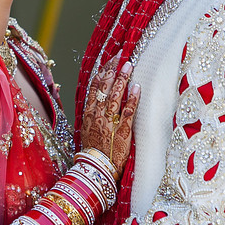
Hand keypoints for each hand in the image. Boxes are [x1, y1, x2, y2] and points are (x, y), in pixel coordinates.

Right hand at [82, 56, 140, 178]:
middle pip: (105, 87)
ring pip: (115, 96)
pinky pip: (127, 112)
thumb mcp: (87, 129)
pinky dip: (132, 99)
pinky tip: (137, 87)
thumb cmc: (93, 150)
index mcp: (88, 113)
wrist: (96, 168)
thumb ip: (92, 114)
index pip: (95, 87)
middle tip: (121, 56)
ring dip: (122, 79)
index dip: (103, 72)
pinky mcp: (121, 131)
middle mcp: (97, 114)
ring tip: (129, 65)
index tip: (110, 61)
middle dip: (113, 70)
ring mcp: (109, 122)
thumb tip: (98, 102)